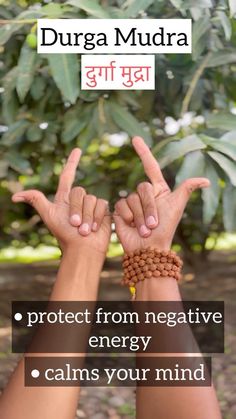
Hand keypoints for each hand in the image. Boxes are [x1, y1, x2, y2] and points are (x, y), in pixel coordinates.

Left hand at [12, 149, 110, 255]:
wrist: (82, 248)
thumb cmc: (64, 234)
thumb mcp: (48, 215)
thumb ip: (35, 200)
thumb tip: (15, 196)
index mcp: (64, 198)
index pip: (68, 175)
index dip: (72, 162)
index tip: (77, 149)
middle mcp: (78, 199)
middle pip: (79, 191)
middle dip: (76, 209)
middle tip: (74, 225)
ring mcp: (91, 204)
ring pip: (91, 199)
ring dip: (87, 216)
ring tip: (84, 230)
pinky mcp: (103, 210)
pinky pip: (101, 205)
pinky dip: (97, 217)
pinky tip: (95, 228)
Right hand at [114, 137, 209, 252]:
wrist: (149, 248)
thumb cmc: (165, 228)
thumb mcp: (177, 206)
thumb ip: (187, 189)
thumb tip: (207, 181)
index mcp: (158, 190)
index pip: (150, 166)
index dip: (143, 152)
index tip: (135, 139)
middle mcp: (144, 195)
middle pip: (142, 188)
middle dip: (149, 207)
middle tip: (153, 223)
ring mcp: (131, 202)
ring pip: (131, 198)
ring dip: (139, 216)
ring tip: (144, 228)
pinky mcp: (120, 211)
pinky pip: (121, 206)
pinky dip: (128, 217)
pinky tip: (131, 226)